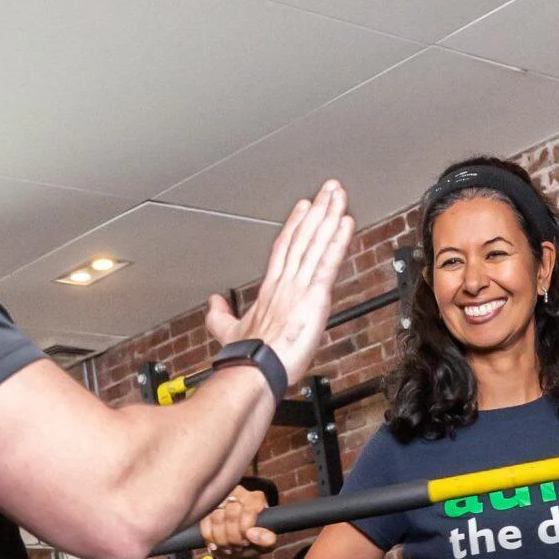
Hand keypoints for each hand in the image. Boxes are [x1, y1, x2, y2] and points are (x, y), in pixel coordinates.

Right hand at [199, 483, 277, 558]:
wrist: (236, 549)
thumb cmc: (252, 543)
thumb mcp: (265, 545)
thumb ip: (266, 539)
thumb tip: (252, 534)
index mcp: (256, 498)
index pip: (249, 510)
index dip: (245, 529)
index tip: (247, 540)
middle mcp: (238, 493)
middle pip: (231, 514)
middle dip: (234, 537)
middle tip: (238, 546)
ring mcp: (220, 500)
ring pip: (217, 518)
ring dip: (222, 539)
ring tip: (230, 547)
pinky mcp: (206, 509)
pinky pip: (204, 524)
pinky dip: (211, 539)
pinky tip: (218, 545)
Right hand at [203, 179, 354, 386]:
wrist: (255, 370)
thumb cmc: (246, 357)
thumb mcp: (227, 332)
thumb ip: (220, 316)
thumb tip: (212, 304)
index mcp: (270, 289)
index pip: (284, 248)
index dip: (295, 225)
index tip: (304, 207)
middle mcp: (285, 282)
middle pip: (303, 237)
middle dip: (317, 211)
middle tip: (329, 188)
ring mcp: (299, 286)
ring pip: (316, 243)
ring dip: (329, 216)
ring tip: (339, 195)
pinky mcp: (314, 296)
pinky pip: (328, 263)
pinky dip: (338, 241)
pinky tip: (346, 223)